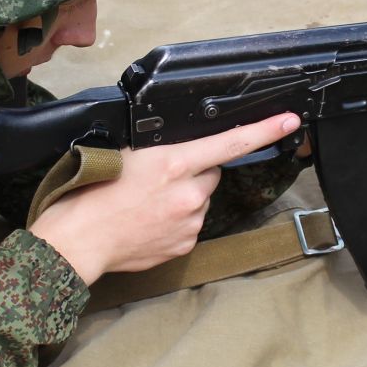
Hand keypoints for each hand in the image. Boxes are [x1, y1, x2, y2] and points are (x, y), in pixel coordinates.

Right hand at [31, 112, 302, 283]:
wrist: (77, 242)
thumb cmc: (89, 196)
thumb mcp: (122, 156)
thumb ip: (159, 152)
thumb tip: (176, 154)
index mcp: (172, 164)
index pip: (229, 143)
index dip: (264, 130)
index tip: (289, 121)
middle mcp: (187, 194)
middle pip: (211, 173)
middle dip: (193, 172)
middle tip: (158, 179)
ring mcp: (188, 223)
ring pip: (200, 201)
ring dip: (183, 198)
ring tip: (146, 204)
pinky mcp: (184, 245)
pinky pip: (190, 225)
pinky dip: (175, 222)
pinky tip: (148, 222)